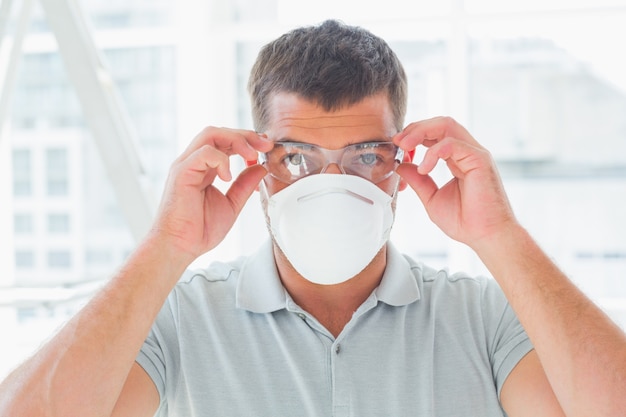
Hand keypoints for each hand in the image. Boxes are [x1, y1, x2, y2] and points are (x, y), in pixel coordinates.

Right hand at [151, 127, 273, 260]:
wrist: (179, 247)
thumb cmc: (198, 230)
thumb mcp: (232, 204)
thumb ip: (245, 185)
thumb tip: (261, 168)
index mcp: (205, 168)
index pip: (225, 142)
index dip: (247, 142)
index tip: (266, 150)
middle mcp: (194, 162)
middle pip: (219, 132)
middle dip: (246, 135)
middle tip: (266, 145)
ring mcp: (186, 165)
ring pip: (211, 134)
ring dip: (236, 140)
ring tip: (252, 155)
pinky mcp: (181, 172)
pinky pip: (204, 152)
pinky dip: (221, 159)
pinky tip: (228, 176)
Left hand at [393, 116, 516, 246]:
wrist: (486, 237)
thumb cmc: (466, 221)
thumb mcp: (431, 198)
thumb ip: (417, 181)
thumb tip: (401, 166)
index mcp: (457, 159)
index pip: (435, 134)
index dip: (414, 136)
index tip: (398, 148)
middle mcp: (467, 152)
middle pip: (439, 123)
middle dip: (415, 128)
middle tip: (397, 141)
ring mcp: (475, 154)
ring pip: (447, 125)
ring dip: (421, 131)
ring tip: (405, 146)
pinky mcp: (480, 160)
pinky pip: (453, 143)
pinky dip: (434, 152)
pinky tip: (424, 168)